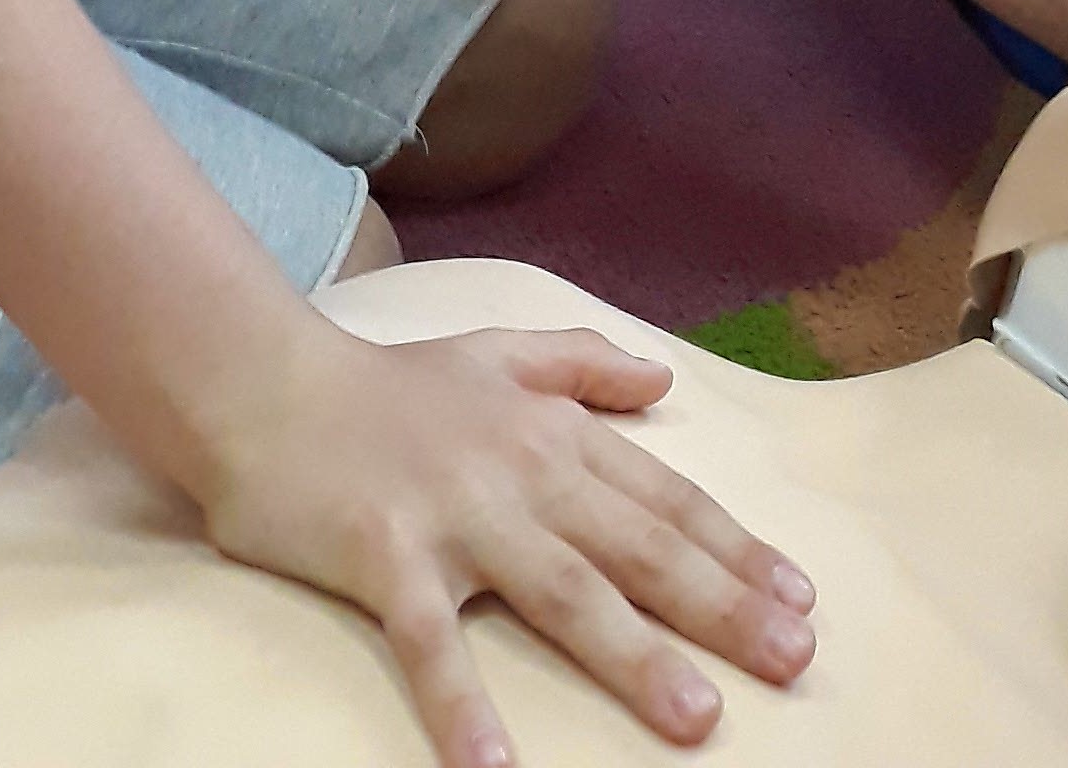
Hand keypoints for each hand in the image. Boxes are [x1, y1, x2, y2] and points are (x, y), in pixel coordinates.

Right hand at [201, 318, 816, 767]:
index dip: (735, 548)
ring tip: (697, 718)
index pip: (664, 497)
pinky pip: (433, 645)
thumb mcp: (497, 350)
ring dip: (634, 657)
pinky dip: (464, 706)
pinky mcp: (387, 559)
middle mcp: (522, 474)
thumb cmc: (387, 382)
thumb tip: (660, 380)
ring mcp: (458, 518)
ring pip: (565, 594)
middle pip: (638, 548)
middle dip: (721, 605)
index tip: (800, 596)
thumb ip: (582, 364)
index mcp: (553, 433)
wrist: (267, 384)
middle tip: (792, 656)